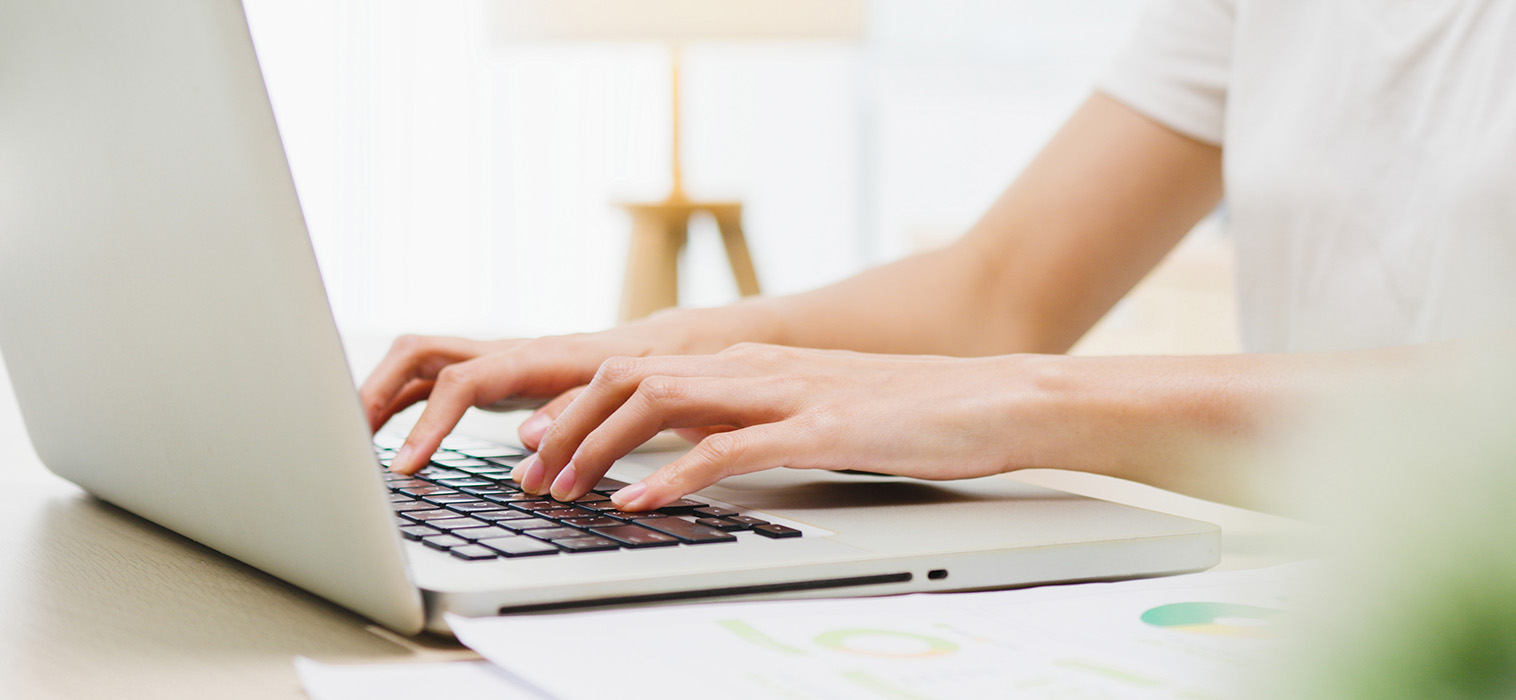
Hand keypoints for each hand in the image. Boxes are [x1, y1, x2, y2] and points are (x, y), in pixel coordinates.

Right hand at [359, 319, 721, 474]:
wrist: (657, 350)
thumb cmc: (642, 373)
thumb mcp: (619, 395)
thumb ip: (574, 413)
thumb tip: (526, 440)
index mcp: (531, 358)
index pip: (458, 384)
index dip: (427, 425)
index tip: (403, 466)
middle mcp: (502, 352)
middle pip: (417, 354)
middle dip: (375, 392)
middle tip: (349, 441)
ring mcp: (491, 361)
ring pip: (416, 362)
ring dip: (378, 393)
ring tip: (351, 439)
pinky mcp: (490, 375)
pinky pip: (431, 380)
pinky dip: (402, 402)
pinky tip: (388, 436)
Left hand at [516, 343, 1046, 509]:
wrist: (997, 398)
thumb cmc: (910, 413)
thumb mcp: (808, 411)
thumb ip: (747, 420)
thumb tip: (685, 447)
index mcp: (749, 362)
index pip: (636, 371)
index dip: (575, 406)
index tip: (534, 443)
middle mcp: (754, 367)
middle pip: (628, 379)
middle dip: (567, 426)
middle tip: (529, 475)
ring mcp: (784, 393)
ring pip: (660, 401)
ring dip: (600, 446)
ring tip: (564, 488)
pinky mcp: (819, 428)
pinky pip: (727, 448)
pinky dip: (672, 475)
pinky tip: (639, 503)